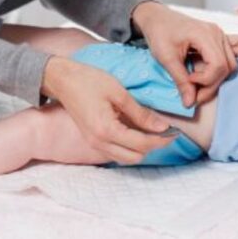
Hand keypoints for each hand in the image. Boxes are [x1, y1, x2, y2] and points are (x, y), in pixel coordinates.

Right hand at [40, 56, 173, 163]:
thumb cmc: (89, 81)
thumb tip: (162, 126)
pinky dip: (129, 147)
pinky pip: (115, 152)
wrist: (63, 80)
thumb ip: (140, 113)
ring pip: (124, 158)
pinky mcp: (92, 140)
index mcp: (106, 130)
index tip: (174, 132)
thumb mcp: (119, 93)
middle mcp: (99, 143)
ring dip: (141, 149)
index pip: (141, 144)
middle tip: (166, 133)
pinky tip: (137, 132)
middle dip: (153, 147)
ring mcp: (94, 143)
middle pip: (134, 157)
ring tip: (154, 132)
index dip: (161, 140)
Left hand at [131, 1, 237, 106]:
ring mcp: (220, 35)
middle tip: (191, 92)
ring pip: (230, 65)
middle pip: (227, 67)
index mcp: (205, 34)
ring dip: (215, 79)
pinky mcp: (218, 40)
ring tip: (195, 81)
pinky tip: (205, 72)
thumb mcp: (166, 58)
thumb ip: (180, 80)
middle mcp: (217, 33)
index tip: (187, 81)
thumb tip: (190, 103)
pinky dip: (220, 69)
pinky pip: (229, 57)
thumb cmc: (159, 33)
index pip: (219, 65)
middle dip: (210, 85)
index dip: (205, 80)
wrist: (157, 18)